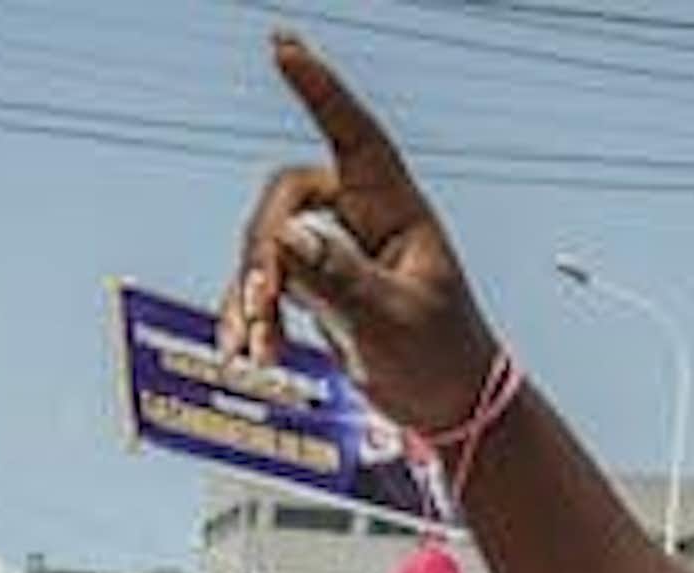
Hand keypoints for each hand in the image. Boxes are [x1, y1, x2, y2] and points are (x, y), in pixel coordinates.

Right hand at [222, 36, 500, 437]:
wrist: (447, 406)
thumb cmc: (438, 358)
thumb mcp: (390, 320)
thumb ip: (338, 278)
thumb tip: (287, 237)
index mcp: (394, 210)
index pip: (354, 135)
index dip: (320, 90)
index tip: (282, 46)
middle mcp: (360, 221)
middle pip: (286, 203)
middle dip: (263, 256)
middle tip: (260, 307)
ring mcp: (335, 254)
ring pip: (267, 251)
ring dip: (252, 299)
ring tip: (255, 354)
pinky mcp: (317, 289)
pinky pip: (267, 289)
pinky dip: (251, 320)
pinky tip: (246, 355)